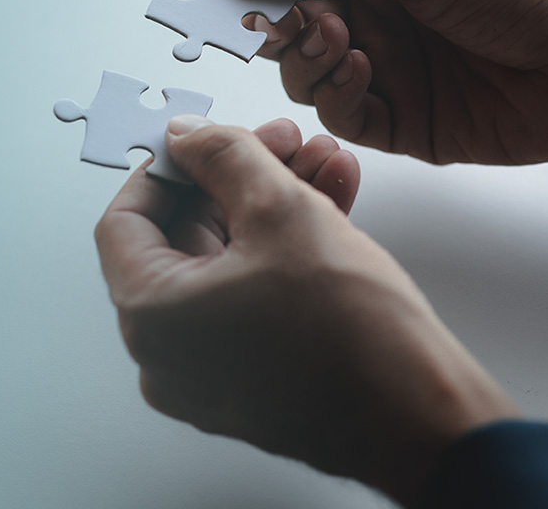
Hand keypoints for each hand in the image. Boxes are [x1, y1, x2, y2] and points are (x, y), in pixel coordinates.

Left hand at [95, 117, 516, 506]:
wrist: (419, 412)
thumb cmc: (349, 328)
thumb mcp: (280, 209)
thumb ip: (224, 156)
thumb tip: (189, 136)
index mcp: (155, 315)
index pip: (127, 219)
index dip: (168, 167)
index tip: (205, 140)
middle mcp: (174, 351)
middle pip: (191, 234)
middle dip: (241, 175)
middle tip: (283, 141)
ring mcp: (218, 366)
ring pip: (235, 258)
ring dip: (277, 201)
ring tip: (323, 161)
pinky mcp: (261, 369)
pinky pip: (260, 290)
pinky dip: (290, 242)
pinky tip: (333, 196)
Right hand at [233, 0, 547, 191]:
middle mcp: (383, 26)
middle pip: (298, 38)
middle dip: (287, 31)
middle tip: (302, 22)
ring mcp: (394, 78)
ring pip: (314, 83)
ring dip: (311, 64)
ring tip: (343, 43)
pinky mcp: (409, 127)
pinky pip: (349, 120)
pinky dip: (339, 99)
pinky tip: (360, 72)